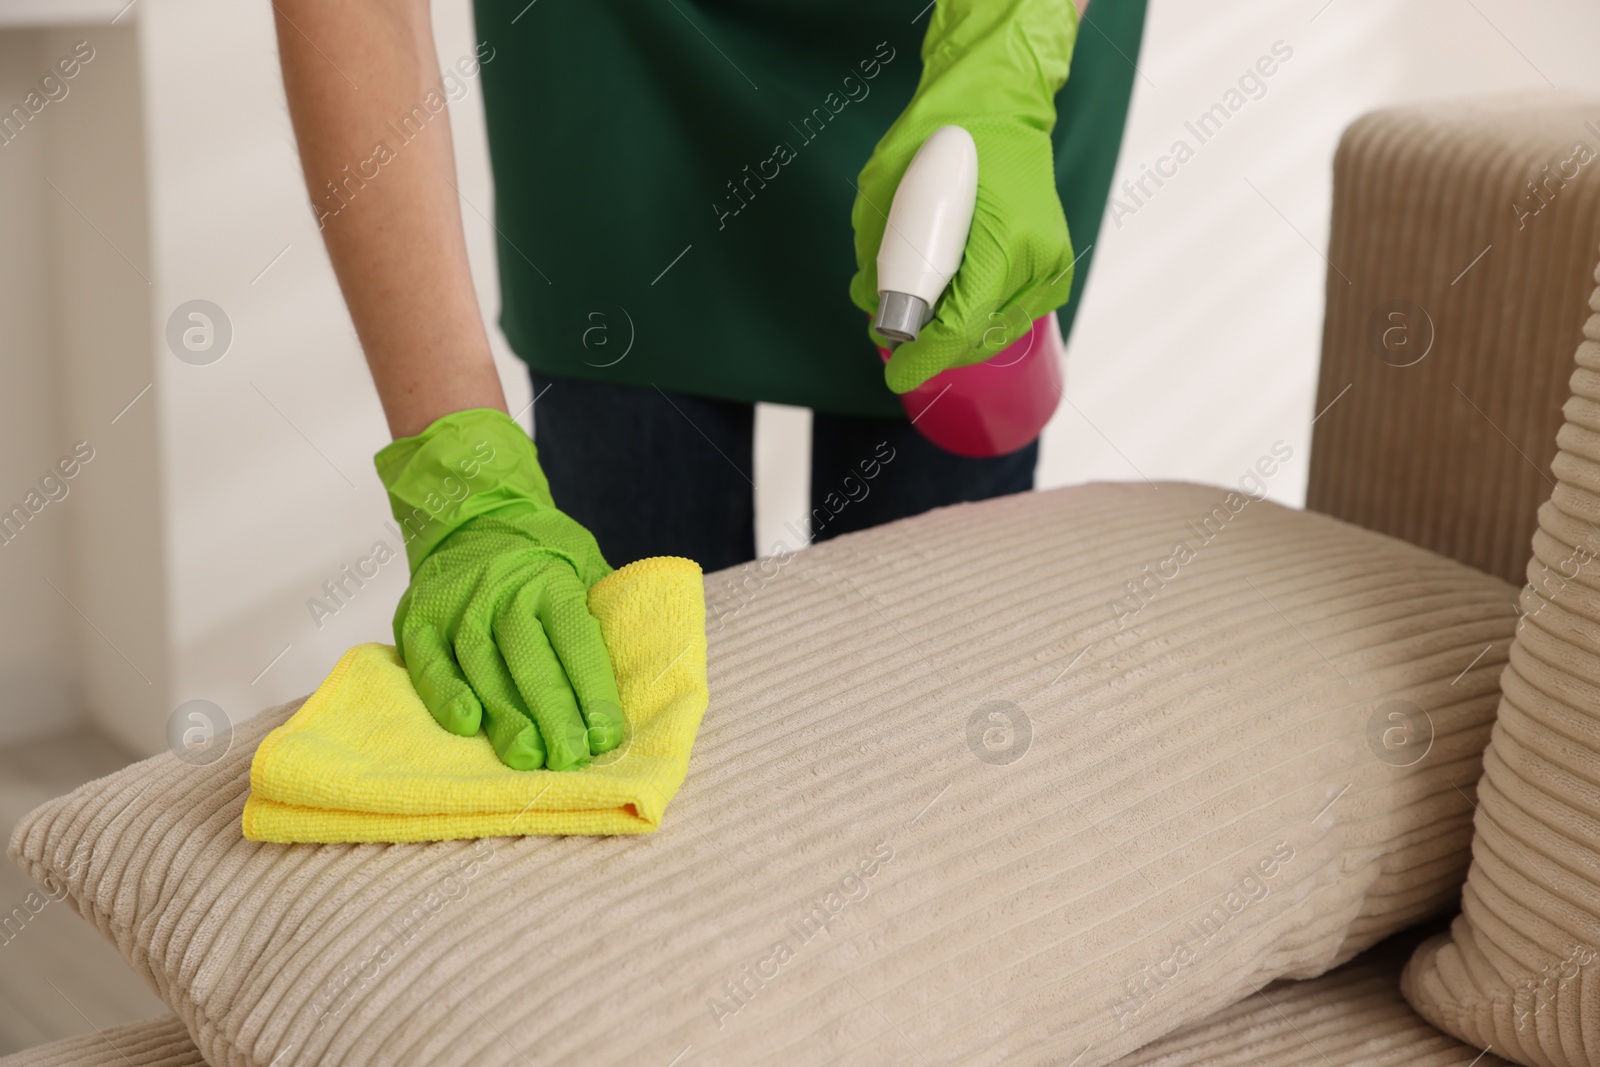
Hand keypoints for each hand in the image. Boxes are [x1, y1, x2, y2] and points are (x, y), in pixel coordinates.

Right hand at [378, 409, 623, 770]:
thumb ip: (602, 612)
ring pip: (482, 667)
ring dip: (504, 716)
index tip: (605, 735)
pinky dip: (444, 695)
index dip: (591, 689)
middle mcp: (502, 591)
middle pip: (530, 658)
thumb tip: (639, 672)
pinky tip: (466, 726)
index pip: (576, 638)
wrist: (472, 516)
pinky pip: (429, 663)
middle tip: (569, 757)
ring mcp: (457, 604)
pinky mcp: (417, 620)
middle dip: (552, 713)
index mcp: (551, 579)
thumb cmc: (541, 556)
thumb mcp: (584, 564)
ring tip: (526, 756)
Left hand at [849, 0, 1078, 393]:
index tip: (895, 373)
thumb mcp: (886, 192)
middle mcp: (1036, 260)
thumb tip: (875, 310)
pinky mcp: (1053, 268)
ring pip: (993, 333)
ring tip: (917, 307)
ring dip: (951, 333)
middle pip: (976, 340)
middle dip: (930, 346)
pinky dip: (976, 317)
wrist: (998, 103)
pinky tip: (950, 296)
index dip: (923, 359)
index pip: (961, 328)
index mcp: (1003, 241)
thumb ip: (879, 257)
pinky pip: (1009, 315)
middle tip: (891, 334)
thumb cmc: (940, 138)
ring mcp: (1051, 266)